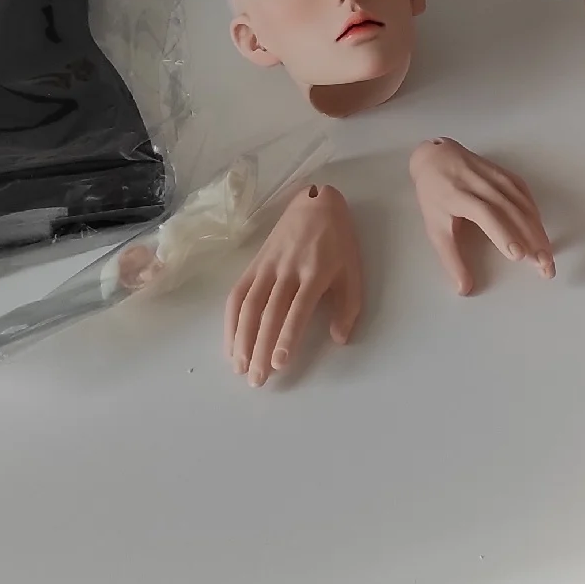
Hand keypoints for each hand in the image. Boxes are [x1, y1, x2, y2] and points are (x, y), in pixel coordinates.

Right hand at [222, 182, 361, 385]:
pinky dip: (231, 321)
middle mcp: (287, 270)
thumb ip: (348, 306)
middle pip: (269, 312)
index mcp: (315, 272)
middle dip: (261, 348)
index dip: (287, 336)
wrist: (316, 204)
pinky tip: (230, 345)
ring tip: (240, 368)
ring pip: (249, 305)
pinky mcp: (253, 264)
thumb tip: (339, 339)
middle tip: (257, 379)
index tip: (280, 363)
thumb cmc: (338, 242)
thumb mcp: (354, 270)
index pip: (298, 309)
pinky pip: (237, 294)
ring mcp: (267, 267)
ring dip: (241, 339)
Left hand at [409, 138, 554, 293]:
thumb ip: (451, 259)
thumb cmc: (434, 196)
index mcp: (459, 195)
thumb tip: (464, 289)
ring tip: (547, 255)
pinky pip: (525, 195)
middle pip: (511, 211)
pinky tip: (541, 231)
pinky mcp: (506, 174)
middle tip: (544, 265)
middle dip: (531, 239)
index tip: (518, 255)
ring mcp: (496, 176)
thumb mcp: (435, 228)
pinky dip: (535, 214)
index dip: (503, 233)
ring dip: (538, 230)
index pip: (485, 213)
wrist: (436, 158)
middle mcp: (480, 183)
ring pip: (522, 204)